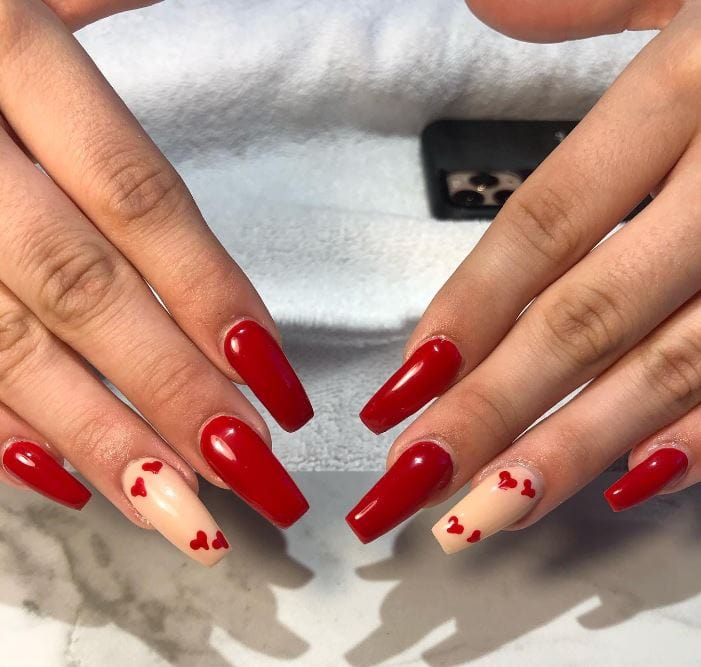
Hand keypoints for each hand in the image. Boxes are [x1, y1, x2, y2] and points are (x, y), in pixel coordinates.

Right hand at [0, 0, 311, 566]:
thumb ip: (108, 0)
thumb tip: (179, 6)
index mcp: (5, 50)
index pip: (139, 200)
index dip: (212, 296)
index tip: (274, 379)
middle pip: (81, 290)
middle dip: (170, 391)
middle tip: (248, 469)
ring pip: (5, 345)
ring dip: (97, 438)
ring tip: (177, 510)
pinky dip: (0, 427)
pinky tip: (64, 477)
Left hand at [347, 0, 700, 551]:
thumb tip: (485, 7)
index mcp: (693, 85)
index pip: (546, 225)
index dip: (469, 311)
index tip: (400, 388)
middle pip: (588, 316)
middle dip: (492, 409)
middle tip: (412, 481)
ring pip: (672, 366)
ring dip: (573, 451)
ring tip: (488, 512)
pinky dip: (699, 437)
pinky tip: (629, 483)